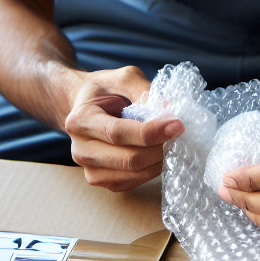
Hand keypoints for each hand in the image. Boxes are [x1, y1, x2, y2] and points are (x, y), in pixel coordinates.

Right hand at [63, 66, 183, 191]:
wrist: (82, 105)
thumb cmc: (105, 89)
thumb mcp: (123, 78)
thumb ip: (145, 90)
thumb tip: (170, 109)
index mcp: (80, 120)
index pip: (118, 133)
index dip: (151, 132)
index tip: (177, 125)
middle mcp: (80, 148)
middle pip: (128, 159)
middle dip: (160, 148)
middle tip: (179, 134)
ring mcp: (88, 168)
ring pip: (132, 174)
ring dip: (158, 160)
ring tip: (171, 143)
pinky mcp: (100, 180)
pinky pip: (131, 182)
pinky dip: (150, 169)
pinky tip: (158, 154)